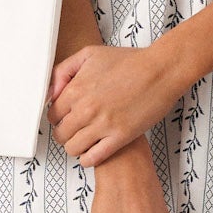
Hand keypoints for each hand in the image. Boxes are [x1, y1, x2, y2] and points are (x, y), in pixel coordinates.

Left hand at [47, 38, 184, 166]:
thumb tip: (51, 93)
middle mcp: (85, 109)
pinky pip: (92, 158)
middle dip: (66, 133)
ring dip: (76, 147)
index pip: (52, 115)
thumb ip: (63, 70)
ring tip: (86, 140)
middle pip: (61, 134)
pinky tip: (94, 151)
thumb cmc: (128, 61)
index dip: (58, 118)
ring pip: (73, 149)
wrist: (161, 70)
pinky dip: (88, 159)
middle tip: (76, 130)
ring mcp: (102, 125)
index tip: (67, 117)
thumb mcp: (89, 54)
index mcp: (75, 89)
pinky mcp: (120, 137)